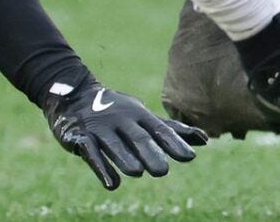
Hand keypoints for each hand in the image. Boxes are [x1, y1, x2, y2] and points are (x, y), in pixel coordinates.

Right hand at [41, 76, 205, 189]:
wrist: (73, 95)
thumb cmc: (117, 111)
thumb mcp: (143, 117)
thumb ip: (171, 130)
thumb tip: (205, 139)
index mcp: (138, 115)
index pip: (159, 129)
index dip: (173, 143)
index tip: (190, 157)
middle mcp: (121, 120)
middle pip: (138, 137)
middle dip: (149, 152)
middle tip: (162, 171)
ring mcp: (100, 128)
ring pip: (115, 145)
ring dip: (125, 158)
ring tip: (137, 172)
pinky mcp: (81, 137)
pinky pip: (91, 152)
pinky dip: (101, 167)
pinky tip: (112, 184)